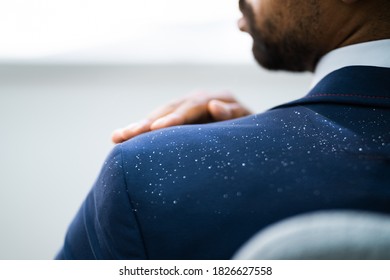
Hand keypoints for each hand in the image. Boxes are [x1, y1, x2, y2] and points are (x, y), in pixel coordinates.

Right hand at [111, 91, 251, 142]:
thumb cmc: (252, 132)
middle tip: (123, 135)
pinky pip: (159, 122)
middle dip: (145, 123)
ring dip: (138, 126)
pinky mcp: (180, 117)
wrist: (252, 133)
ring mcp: (187, 107)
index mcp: (214, 99)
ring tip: (116, 137)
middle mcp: (197, 99)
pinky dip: (143, 129)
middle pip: (168, 110)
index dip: (172, 119)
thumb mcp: (249, 124)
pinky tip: (125, 136)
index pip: (190, 108)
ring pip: (159, 115)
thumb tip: (215, 104)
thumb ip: (233, 115)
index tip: (155, 129)